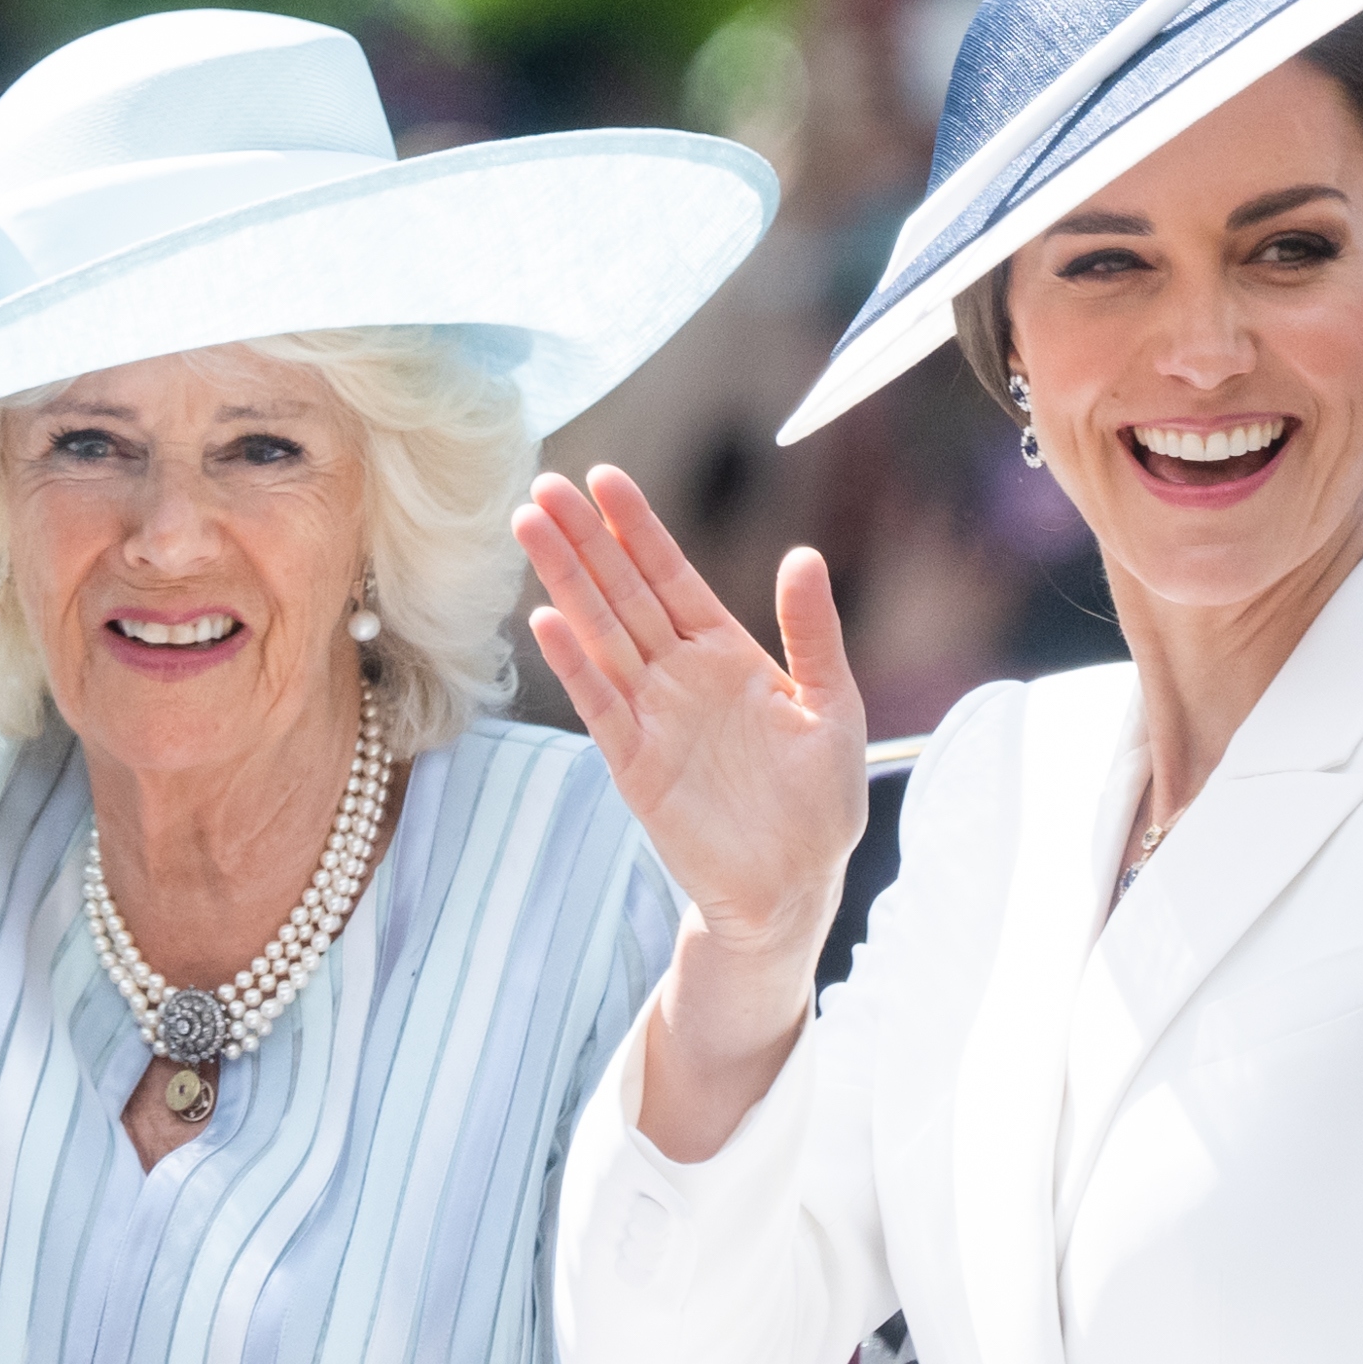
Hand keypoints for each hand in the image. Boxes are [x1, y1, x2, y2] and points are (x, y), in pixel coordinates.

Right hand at [514, 467, 867, 963]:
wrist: (795, 886)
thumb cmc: (819, 802)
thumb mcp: (834, 707)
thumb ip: (813, 634)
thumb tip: (803, 555)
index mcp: (726, 653)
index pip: (672, 575)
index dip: (638, 527)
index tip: (605, 477)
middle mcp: (679, 676)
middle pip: (622, 593)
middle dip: (585, 539)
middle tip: (543, 486)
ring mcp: (652, 717)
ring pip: (600, 635)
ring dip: (565, 583)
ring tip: (528, 527)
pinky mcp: (636, 766)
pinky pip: (600, 706)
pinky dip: (574, 664)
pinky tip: (546, 621)